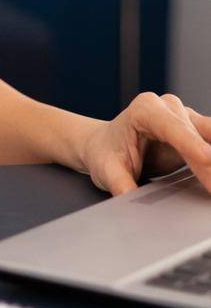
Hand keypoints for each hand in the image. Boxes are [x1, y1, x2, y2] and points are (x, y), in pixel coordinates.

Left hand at [81, 91, 210, 195]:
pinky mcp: (195, 131)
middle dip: (209, 163)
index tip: (207, 159)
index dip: (191, 143)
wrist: (106, 146)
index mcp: (144, 110)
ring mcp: (185, 117)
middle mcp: (168, 108)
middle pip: (196, 135)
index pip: (171, 127)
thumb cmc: (106, 154)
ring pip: (209, 137)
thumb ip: (120, 184)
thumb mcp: (107, 170)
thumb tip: (131, 199)